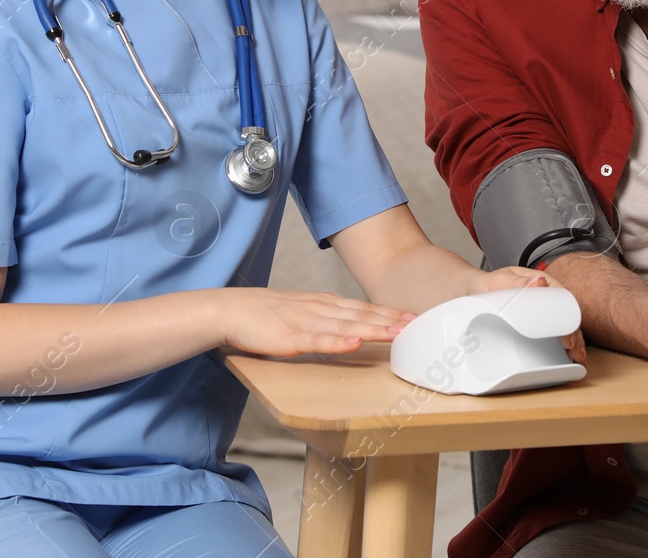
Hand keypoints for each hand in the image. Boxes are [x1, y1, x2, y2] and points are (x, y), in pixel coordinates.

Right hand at [221, 287, 414, 357]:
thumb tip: (348, 330)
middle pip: (361, 314)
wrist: (230, 310)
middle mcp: (319, 309)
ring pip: (346, 326)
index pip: (362, 308)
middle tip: (417, 324)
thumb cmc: (265, 316)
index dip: (388, 312)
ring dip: (373, 329)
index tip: (412, 317)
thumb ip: (324, 321)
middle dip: (390, 320)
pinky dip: (338, 342)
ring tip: (397, 333)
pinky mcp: (290, 338)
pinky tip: (355, 343)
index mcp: (323, 303)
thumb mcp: (301, 313)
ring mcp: (306, 322)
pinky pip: (318, 340)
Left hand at [466, 268, 587, 366]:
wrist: (470, 294)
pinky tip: (568, 359)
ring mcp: (541, 311)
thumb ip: (515, 282)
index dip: (568, 315)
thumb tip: (540, 281)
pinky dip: (561, 347)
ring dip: (573, 342)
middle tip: (576, 351)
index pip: (561, 297)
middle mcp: (544, 296)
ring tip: (578, 358)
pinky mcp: (535, 325)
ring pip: (563, 326)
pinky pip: (552, 334)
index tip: (568, 334)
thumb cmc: (485, 286)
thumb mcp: (497, 281)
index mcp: (538, 282)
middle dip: (574, 333)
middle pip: (566, 314)